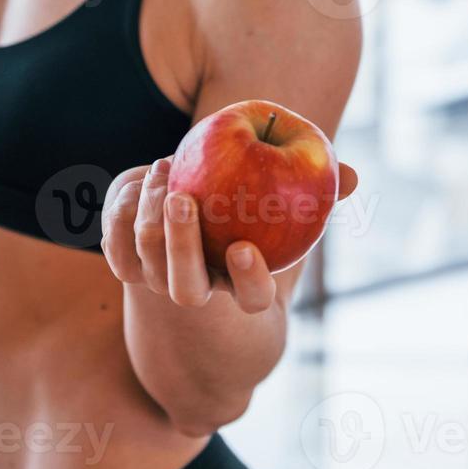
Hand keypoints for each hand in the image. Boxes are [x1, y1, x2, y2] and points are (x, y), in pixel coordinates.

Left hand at [100, 155, 360, 314]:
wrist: (193, 218)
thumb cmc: (253, 204)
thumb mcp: (289, 197)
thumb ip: (319, 189)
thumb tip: (351, 177)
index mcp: (241, 282)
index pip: (250, 300)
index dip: (249, 281)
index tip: (244, 247)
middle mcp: (198, 288)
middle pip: (184, 290)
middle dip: (180, 246)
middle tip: (182, 198)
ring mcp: (157, 279)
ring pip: (145, 263)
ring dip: (151, 215)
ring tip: (166, 168)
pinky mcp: (127, 262)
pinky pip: (116, 245)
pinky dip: (124, 211)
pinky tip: (145, 176)